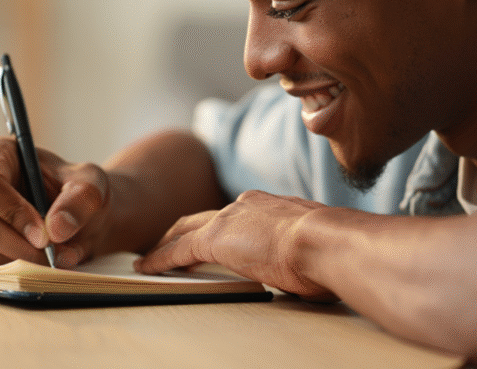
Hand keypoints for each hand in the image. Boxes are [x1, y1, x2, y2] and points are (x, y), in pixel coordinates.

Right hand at [0, 136, 112, 267]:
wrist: (78, 214)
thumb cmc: (79, 189)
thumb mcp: (92, 185)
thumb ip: (80, 200)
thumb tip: (56, 228)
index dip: (13, 213)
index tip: (43, 235)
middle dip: (23, 246)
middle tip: (58, 254)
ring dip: (26, 259)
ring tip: (58, 252)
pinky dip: (20, 266)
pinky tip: (42, 255)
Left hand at [134, 190, 337, 300]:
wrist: (324, 241)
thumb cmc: (329, 250)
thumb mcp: (313, 246)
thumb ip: (300, 251)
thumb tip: (305, 270)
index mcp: (270, 206)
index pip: (234, 216)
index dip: (219, 227)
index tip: (210, 238)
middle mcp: (246, 205)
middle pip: (203, 217)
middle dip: (182, 229)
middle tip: (167, 241)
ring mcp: (228, 219)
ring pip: (185, 231)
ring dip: (167, 244)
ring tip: (151, 257)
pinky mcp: (214, 238)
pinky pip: (177, 250)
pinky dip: (161, 258)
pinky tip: (147, 267)